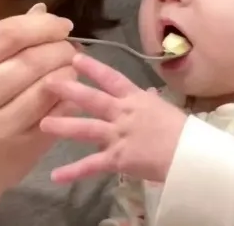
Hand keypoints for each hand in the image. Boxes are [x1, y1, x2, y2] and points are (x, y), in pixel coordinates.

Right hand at [0, 3, 76, 208]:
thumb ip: (1, 41)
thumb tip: (42, 11)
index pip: (7, 34)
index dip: (42, 25)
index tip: (62, 24)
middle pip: (32, 59)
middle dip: (61, 47)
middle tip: (70, 46)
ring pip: (50, 85)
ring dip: (70, 69)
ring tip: (72, 65)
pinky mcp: (21, 150)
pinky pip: (59, 113)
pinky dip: (71, 96)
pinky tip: (70, 90)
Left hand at [39, 54, 186, 183]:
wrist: (190, 155)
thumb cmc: (181, 129)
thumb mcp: (164, 108)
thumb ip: (150, 100)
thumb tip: (147, 93)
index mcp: (135, 98)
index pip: (112, 78)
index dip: (93, 68)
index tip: (74, 58)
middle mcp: (123, 113)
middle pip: (93, 99)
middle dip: (70, 90)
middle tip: (48, 82)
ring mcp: (119, 135)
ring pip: (88, 129)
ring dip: (65, 126)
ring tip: (43, 124)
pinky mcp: (118, 159)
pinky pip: (93, 166)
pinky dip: (74, 172)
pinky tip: (56, 176)